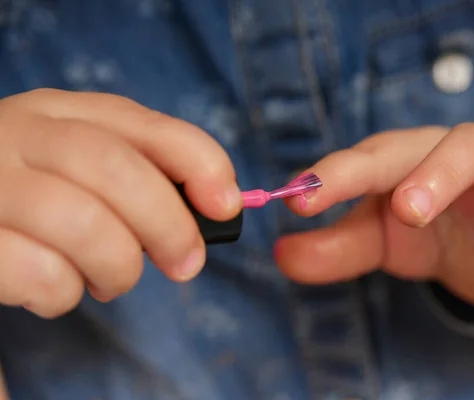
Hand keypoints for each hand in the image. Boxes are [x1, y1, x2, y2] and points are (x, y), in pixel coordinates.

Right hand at [0, 89, 241, 317]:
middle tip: (186, 264)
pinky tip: (57, 290)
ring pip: (81, 222)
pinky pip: (38, 272)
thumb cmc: (34, 199)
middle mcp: (19, 134)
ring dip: (116, 266)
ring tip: (110, 280)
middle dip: (168, 224)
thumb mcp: (79, 170)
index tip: (228, 206)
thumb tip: (218, 205)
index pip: (145, 124)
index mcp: (60, 112)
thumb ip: (138, 177)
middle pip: (115, 169)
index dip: (199, 162)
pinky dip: (64, 293)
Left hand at [276, 123, 473, 310]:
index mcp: (415, 159)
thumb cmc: (426, 234)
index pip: (376, 155)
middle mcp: (467, 161)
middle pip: (463, 142)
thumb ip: (334, 246)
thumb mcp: (375, 242)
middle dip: (437, 171)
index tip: (298, 199)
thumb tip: (282, 254)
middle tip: (407, 209)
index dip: (337, 174)